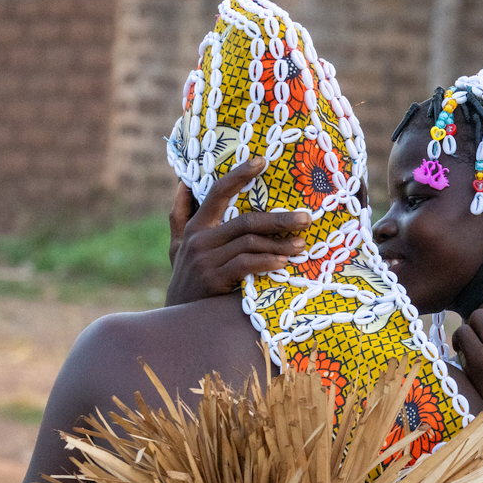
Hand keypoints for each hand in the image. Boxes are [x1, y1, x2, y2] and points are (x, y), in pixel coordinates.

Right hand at [165, 159, 308, 305]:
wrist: (179, 321)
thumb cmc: (186, 279)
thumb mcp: (176, 246)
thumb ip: (179, 215)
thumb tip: (182, 183)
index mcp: (195, 226)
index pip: (218, 192)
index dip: (239, 175)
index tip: (261, 161)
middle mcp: (199, 239)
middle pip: (245, 221)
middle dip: (279, 218)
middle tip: (306, 218)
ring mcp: (206, 260)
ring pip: (249, 243)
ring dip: (278, 244)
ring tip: (300, 245)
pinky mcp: (214, 280)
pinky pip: (245, 265)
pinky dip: (265, 262)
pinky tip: (282, 263)